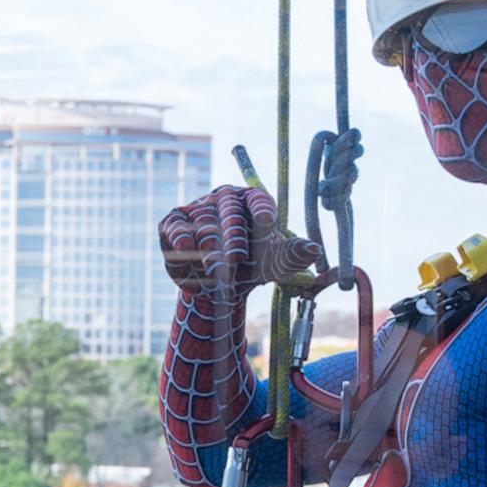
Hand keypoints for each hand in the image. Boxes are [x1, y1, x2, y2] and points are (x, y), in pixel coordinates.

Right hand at [158, 185, 321, 299]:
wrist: (218, 289)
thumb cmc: (251, 269)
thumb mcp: (274, 265)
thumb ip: (293, 256)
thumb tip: (314, 249)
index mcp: (252, 202)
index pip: (257, 198)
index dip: (261, 207)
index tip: (267, 220)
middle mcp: (223, 200)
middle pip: (228, 206)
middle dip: (233, 231)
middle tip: (237, 257)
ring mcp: (197, 210)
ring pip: (203, 220)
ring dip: (210, 244)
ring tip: (217, 268)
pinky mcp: (173, 224)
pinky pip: (175, 225)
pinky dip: (180, 235)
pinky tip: (187, 248)